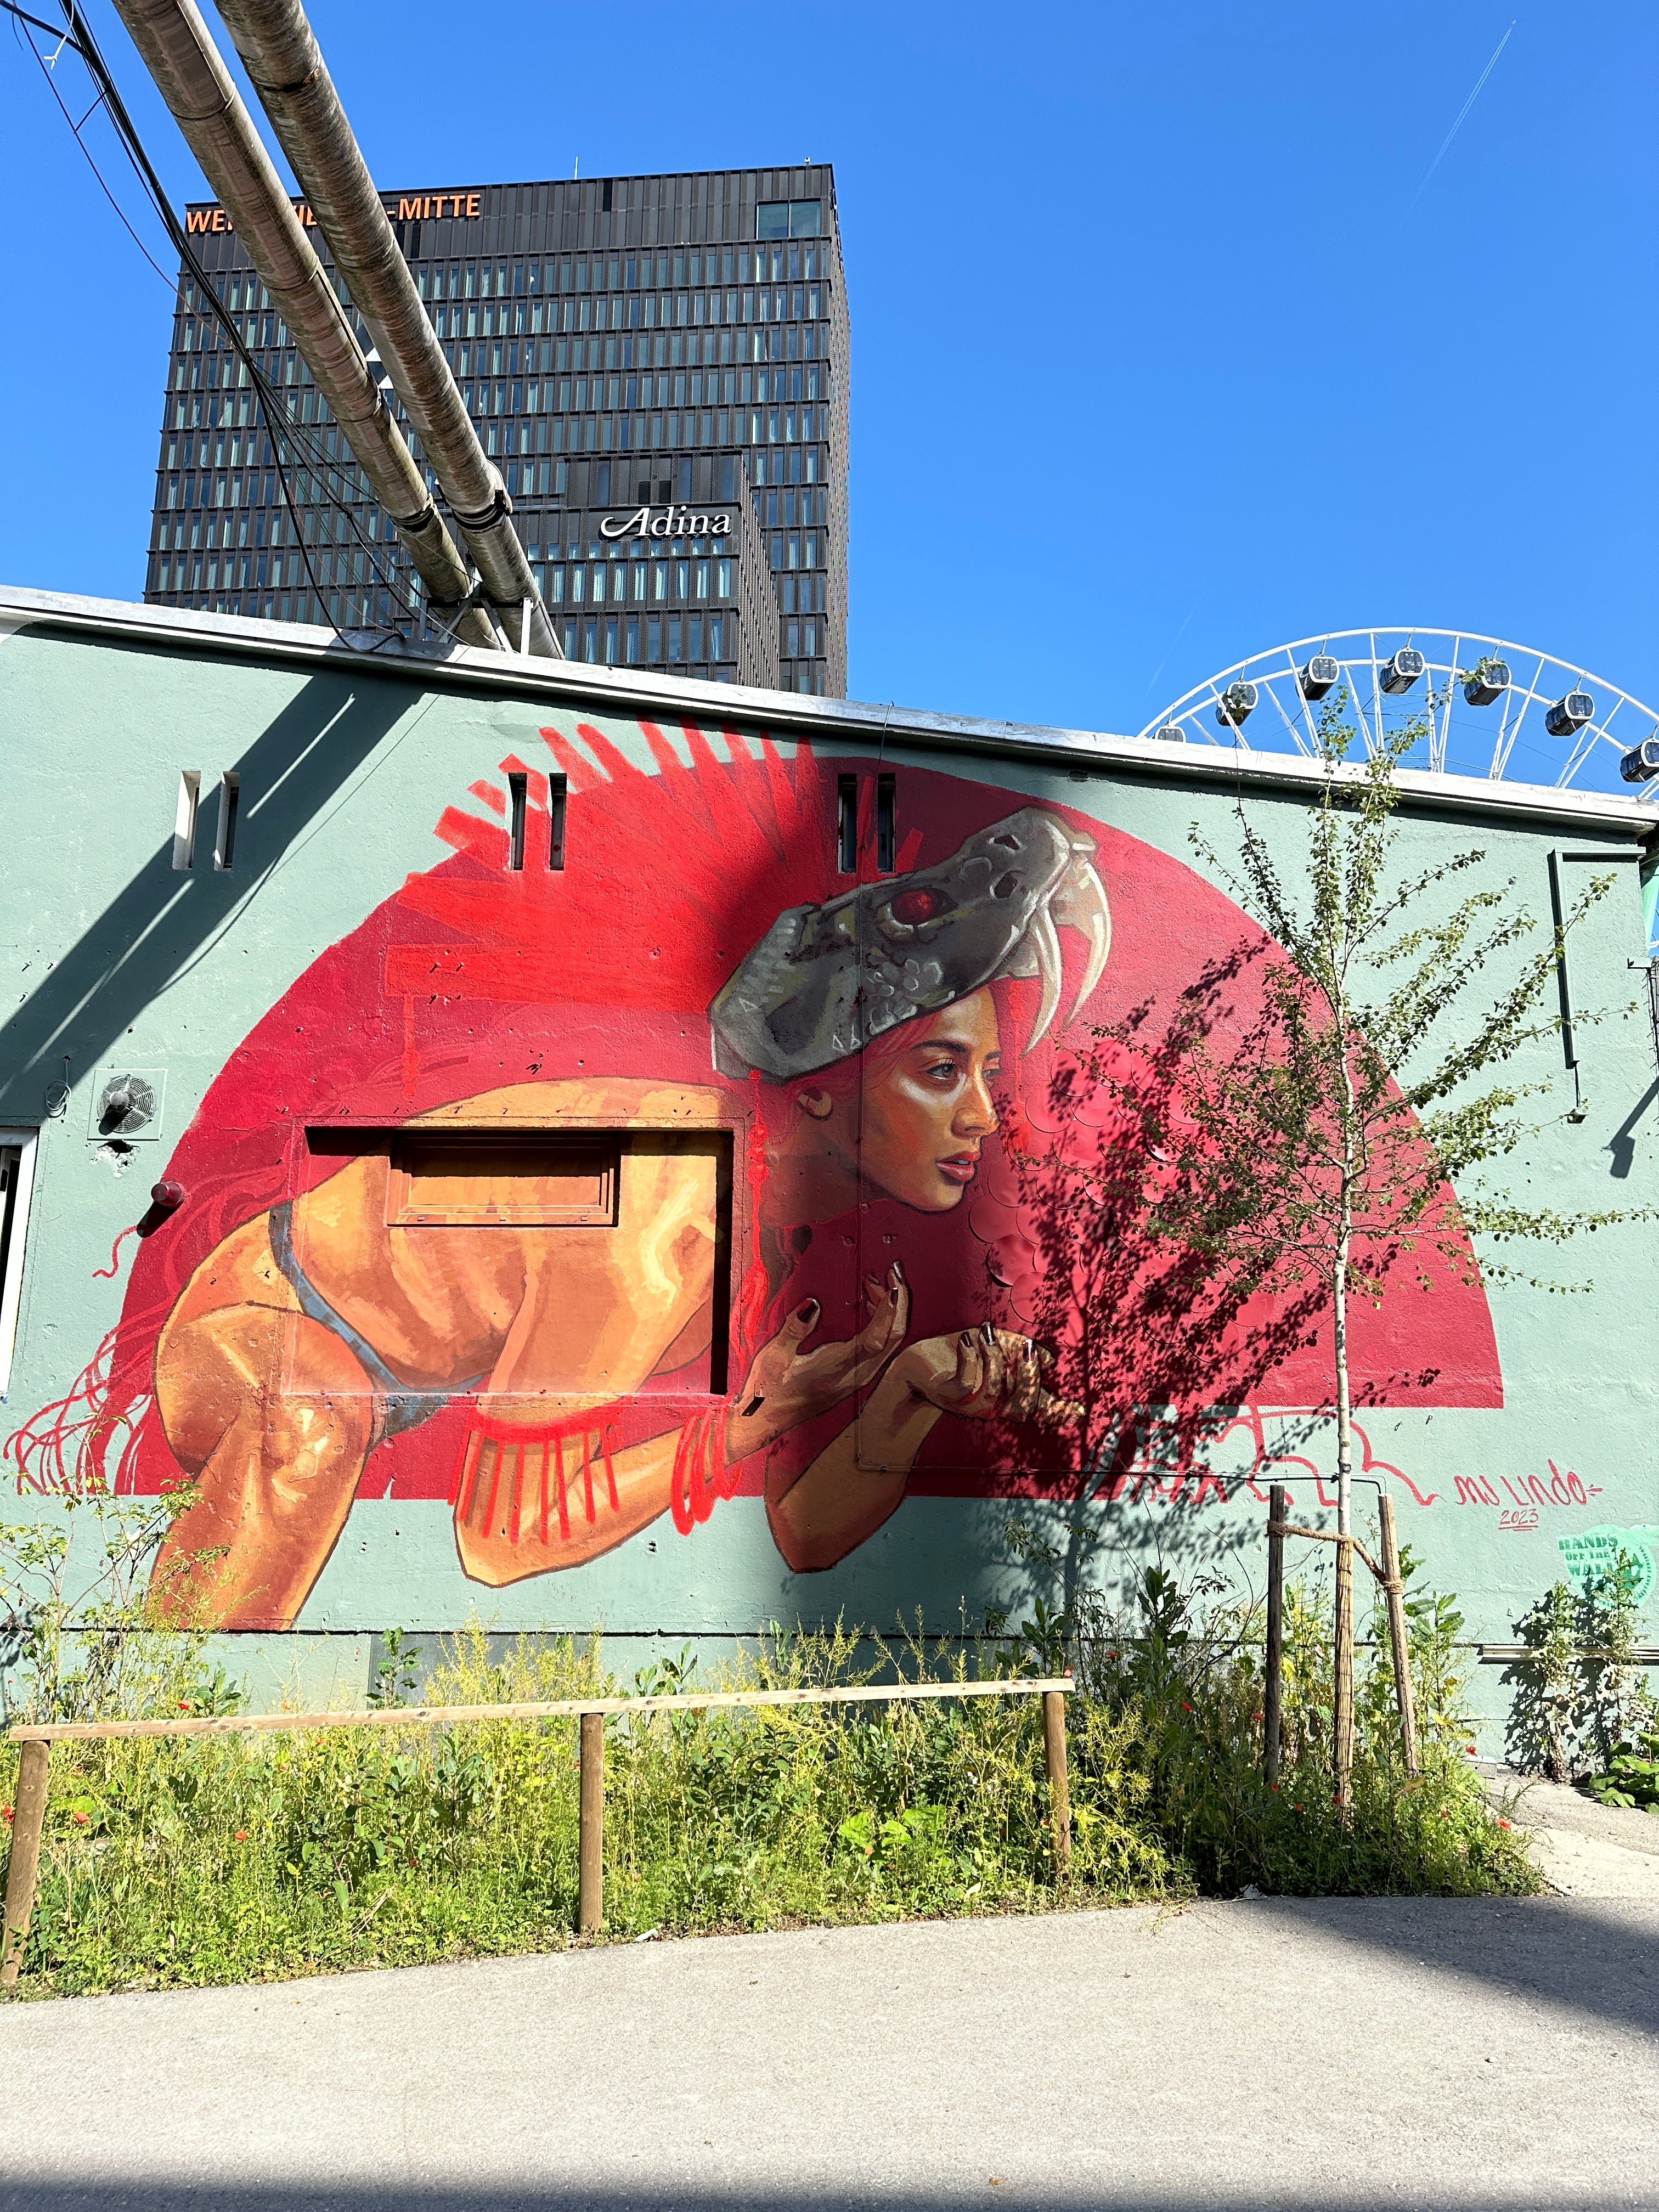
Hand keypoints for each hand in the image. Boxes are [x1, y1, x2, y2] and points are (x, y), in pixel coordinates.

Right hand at [728, 1262, 909, 1453]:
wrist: (764, 1420)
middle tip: (893, 1273)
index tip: (894, 1285)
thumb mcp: (774, 1356)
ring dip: (890, 1312)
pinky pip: (879, 1348)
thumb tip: (812, 1304)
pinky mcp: (854, 1377)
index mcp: (835, 1369)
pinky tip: (870, 1307)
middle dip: (897, 1304)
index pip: (875, 1339)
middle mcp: (853, 1376)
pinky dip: (881, 1323)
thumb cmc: (767, 1391)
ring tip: (878, 1284)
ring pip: (888, 1343)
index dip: (889, 1311)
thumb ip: (795, 1328)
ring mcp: (856, 1378)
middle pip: (892, 1339)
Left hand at [882, 1324, 1080, 1428]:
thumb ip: (1019, 1349)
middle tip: (1030, 1349)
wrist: (915, 1363)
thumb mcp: (994, 1344)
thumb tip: (1049, 1361)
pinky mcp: (949, 1395)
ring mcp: (970, 1403)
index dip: (1057, 1413)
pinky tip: (968, 1340)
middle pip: (1022, 1407)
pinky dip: (970, 1358)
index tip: (1076, 1409)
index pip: (1036, 1409)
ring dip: (995, 1359)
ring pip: (995, 1392)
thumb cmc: (956, 1353)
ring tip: (986, 1334)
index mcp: (1006, 1395)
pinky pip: (967, 1382)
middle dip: (1030, 1378)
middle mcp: (992, 1404)